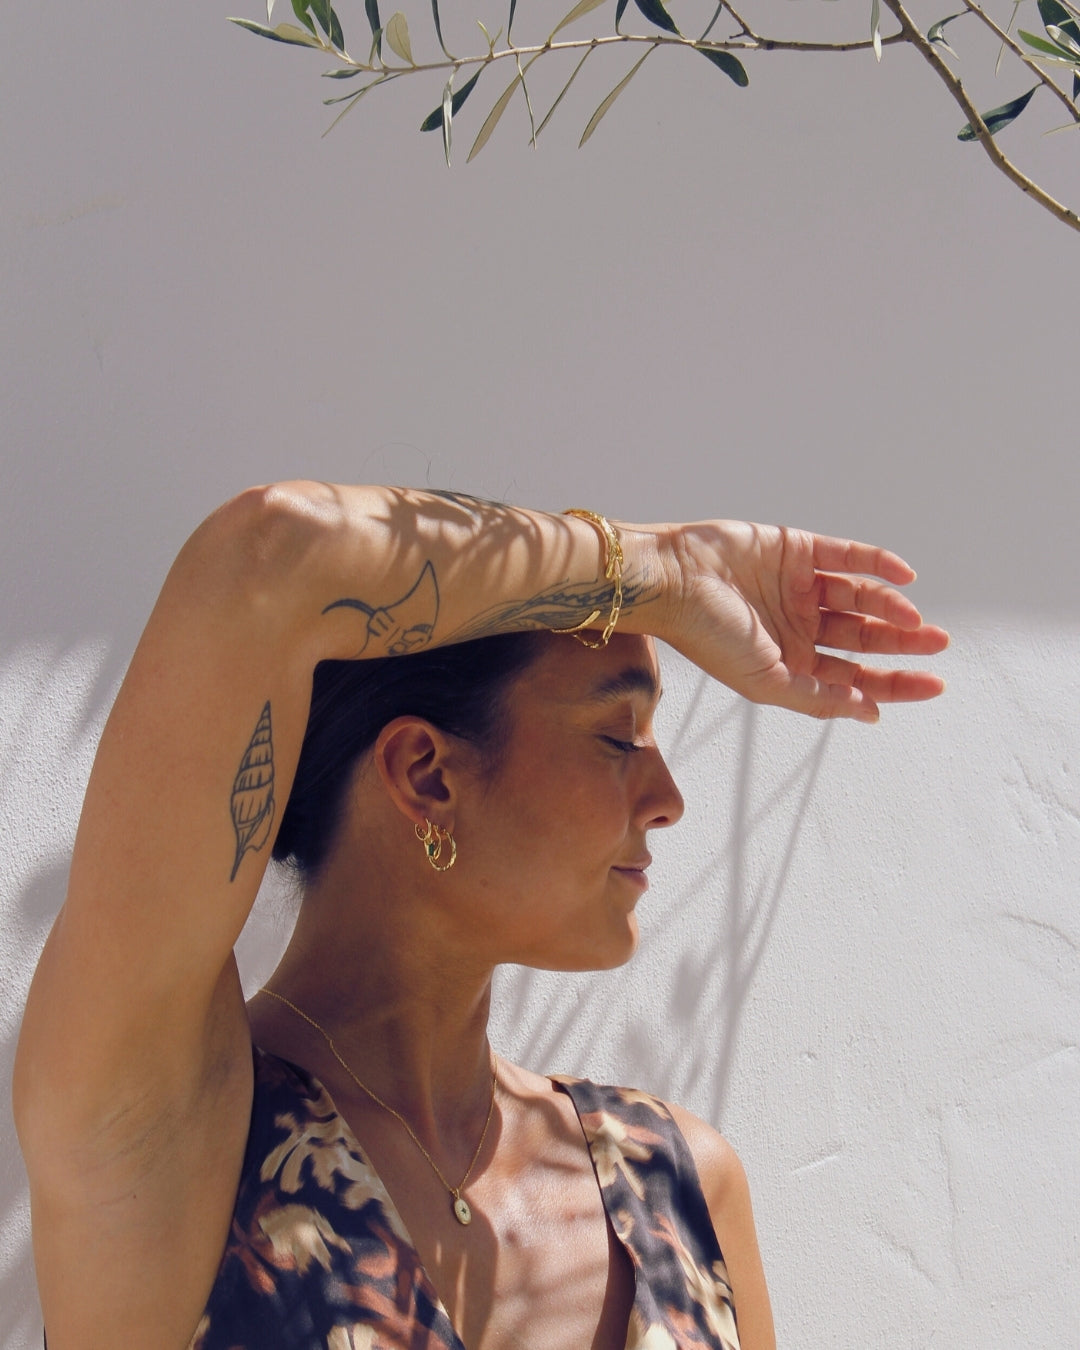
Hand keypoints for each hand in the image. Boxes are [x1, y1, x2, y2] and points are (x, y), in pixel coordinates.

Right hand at [660, 521, 948, 721]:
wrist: (672, 581)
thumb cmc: (708, 636)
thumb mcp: (766, 682)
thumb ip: (816, 699)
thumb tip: (869, 713)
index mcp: (790, 664)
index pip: (854, 678)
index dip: (895, 683)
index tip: (933, 685)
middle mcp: (798, 627)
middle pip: (864, 639)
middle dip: (902, 644)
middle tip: (938, 644)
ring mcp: (798, 587)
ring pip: (860, 598)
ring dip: (890, 606)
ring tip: (914, 617)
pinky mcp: (795, 549)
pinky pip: (847, 557)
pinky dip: (877, 564)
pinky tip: (902, 575)